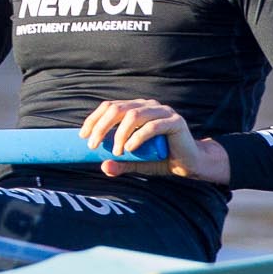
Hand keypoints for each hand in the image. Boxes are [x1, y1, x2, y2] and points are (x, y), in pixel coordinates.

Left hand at [81, 98, 229, 183]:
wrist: (189, 163)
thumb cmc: (160, 158)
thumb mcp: (136, 162)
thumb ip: (121, 163)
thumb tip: (103, 167)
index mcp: (136, 108)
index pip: (109, 106)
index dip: (94, 119)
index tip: (83, 136)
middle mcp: (148, 106)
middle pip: (118, 109)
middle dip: (101, 126)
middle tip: (93, 145)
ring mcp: (163, 112)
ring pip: (134, 115)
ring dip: (119, 133)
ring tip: (115, 151)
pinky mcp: (175, 122)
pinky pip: (153, 126)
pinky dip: (138, 137)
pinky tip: (130, 149)